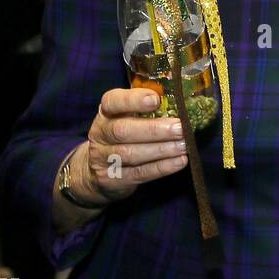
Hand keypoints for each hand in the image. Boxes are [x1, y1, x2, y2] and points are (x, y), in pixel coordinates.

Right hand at [71, 87, 188, 204]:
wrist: (95, 170)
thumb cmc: (122, 135)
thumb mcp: (128, 117)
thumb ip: (148, 109)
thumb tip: (182, 103)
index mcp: (106, 113)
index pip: (113, 102)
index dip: (133, 100)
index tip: (155, 100)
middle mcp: (101, 134)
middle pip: (122, 130)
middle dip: (154, 129)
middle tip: (180, 128)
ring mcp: (104, 158)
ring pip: (131, 154)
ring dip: (161, 150)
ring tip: (183, 145)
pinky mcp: (113, 179)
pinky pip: (139, 173)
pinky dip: (162, 167)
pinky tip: (180, 161)